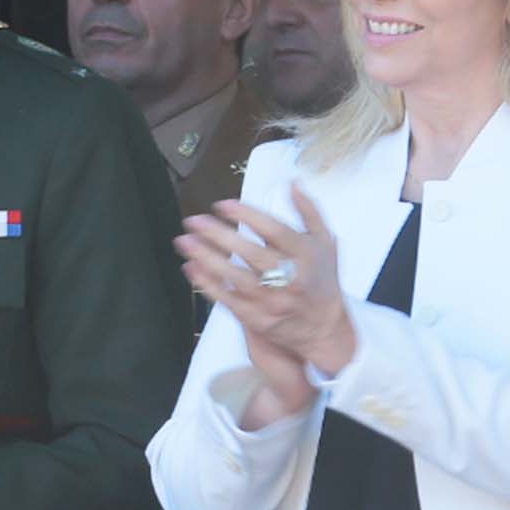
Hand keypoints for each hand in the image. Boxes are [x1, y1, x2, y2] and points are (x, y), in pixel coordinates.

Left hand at [180, 184, 356, 378]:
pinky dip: (208, 284)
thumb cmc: (321, 278)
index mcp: (305, 255)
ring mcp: (273, 301)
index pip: (274, 231)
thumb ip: (309, 211)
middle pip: (251, 254)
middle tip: (194, 221)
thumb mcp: (324, 241)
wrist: (323, 327)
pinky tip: (191, 268)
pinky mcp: (258, 319)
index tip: (223, 204)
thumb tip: (293, 182)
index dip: (247, 215)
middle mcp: (290, 278)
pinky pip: (229, 300)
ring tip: (185, 241)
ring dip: (207, 258)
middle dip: (219, 235)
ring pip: (236, 278)